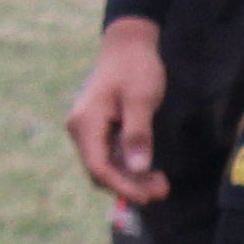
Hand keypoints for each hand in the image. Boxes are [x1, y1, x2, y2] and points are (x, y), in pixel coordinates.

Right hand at [67, 21, 170, 206]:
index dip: (123, 187)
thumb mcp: (141, 99)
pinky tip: (152, 173)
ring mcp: (88, 131)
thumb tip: (137, 168)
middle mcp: (81, 130)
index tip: (148, 197)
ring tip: (162, 184)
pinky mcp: (100, 132)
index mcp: (86, 122)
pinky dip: (130, 169)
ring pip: (107, 168)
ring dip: (133, 180)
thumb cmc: (135, 67)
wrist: (128, 46)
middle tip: (163, 190)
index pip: (99, 168)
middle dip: (130, 186)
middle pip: (101, 173)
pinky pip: (111, 158)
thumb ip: (138, 133)